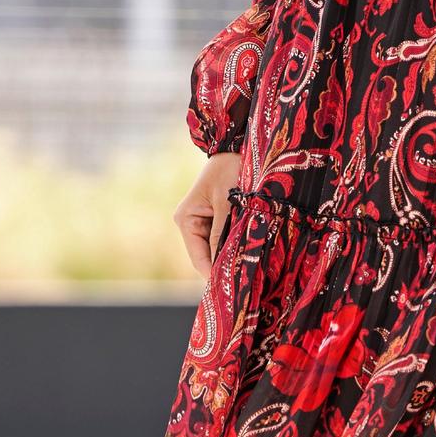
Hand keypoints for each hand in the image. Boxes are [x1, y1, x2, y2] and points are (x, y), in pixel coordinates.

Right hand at [172, 150, 242, 275]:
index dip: (213, 274)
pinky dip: (235, 243)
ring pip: (217, 248)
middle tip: (245, 285)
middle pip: (207, 255)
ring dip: (232, 255)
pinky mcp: (216, 217)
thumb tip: (223, 264)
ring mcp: (203, 220)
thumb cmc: (230, 168)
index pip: (199, 258)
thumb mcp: (228, 202)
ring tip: (249, 271)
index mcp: (186, 219)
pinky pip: (224, 237)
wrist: (237, 145)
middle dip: (224, 266)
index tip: (229, 291)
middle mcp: (191, 222)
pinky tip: (250, 252)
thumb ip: (222, 233)